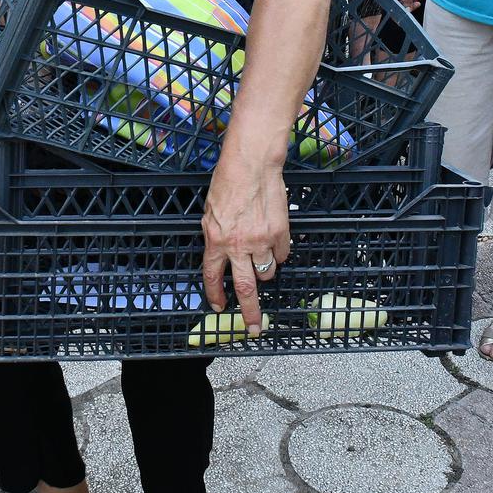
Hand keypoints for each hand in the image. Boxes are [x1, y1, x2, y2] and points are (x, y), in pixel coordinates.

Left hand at [201, 157, 290, 335]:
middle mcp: (239, 246)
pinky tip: (273, 241)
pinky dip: (278, 253)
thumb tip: (221, 254)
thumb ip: (215, 236)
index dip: (215, 295)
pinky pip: (282, 255)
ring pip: (267, 272)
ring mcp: (262, 241)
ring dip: (264, 271)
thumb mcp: (210, 211)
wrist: (252, 164)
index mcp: (216, 240)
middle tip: (254, 328)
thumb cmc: (228, 181)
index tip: (219, 307)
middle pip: (245, 288)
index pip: (213, 276)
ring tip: (260, 257)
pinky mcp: (281, 233)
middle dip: (250, 312)